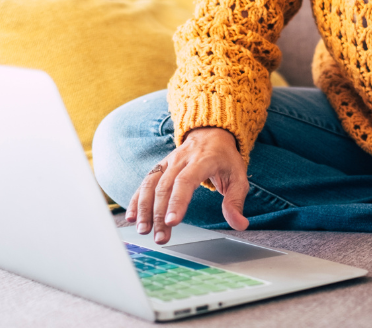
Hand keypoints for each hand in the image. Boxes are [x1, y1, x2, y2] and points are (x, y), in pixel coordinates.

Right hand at [125, 127, 249, 243]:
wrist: (212, 133)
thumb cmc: (225, 159)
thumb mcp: (238, 177)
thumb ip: (235, 201)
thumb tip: (240, 225)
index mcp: (202, 160)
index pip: (186, 181)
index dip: (177, 201)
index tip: (172, 222)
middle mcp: (181, 159)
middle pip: (166, 187)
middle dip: (160, 214)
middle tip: (161, 237)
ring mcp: (168, 162)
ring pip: (151, 184)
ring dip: (144, 208)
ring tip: (143, 230)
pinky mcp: (160, 167)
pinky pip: (145, 182)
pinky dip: (136, 200)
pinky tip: (132, 218)